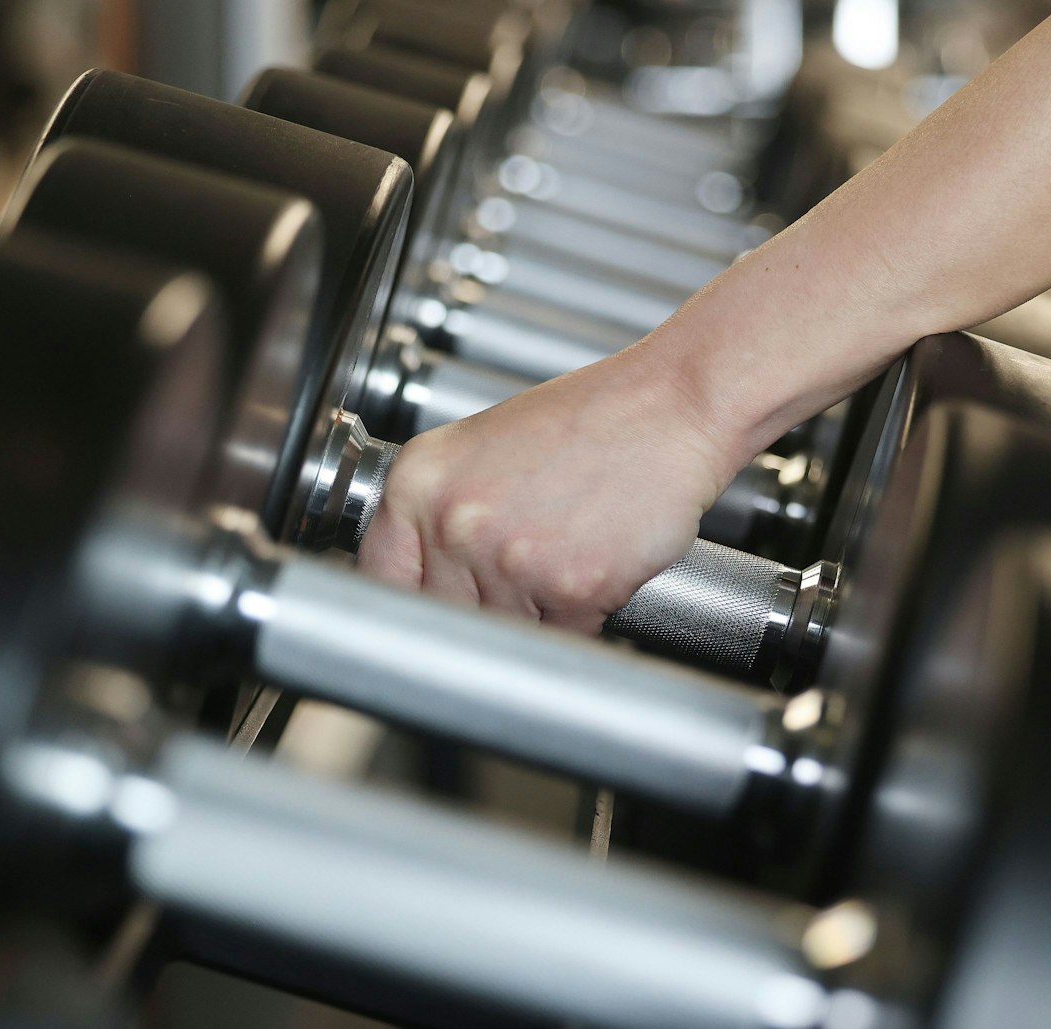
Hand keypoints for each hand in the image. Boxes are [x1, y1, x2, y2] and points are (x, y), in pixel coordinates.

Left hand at [356, 346, 740, 632]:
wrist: (673, 406)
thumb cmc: (589, 423)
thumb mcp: (480, 451)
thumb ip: (436, 516)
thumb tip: (413, 589)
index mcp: (418, 482)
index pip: (377, 581)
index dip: (404, 610)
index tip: (422, 623)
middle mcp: (453, 520)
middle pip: (439, 621)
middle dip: (476, 619)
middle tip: (515, 589)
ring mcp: (509, 558)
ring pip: (501, 638)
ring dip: (533, 622)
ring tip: (562, 565)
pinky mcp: (569, 588)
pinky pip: (559, 644)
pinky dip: (579, 625)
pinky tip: (592, 574)